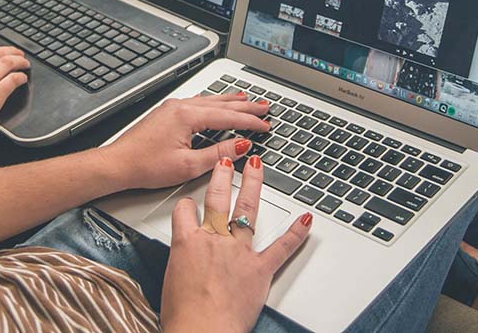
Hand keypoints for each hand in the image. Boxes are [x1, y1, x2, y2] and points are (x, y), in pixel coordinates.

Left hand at [102, 92, 271, 189]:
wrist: (118, 164)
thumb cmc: (146, 165)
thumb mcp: (188, 166)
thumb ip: (218, 155)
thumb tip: (240, 147)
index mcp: (187, 116)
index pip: (228, 116)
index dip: (250, 121)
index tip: (266, 124)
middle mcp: (180, 106)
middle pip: (221, 104)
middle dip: (245, 107)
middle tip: (265, 108)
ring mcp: (172, 108)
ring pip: (209, 101)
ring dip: (230, 102)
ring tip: (247, 100)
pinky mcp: (166, 113)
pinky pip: (197, 103)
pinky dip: (213, 104)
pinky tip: (216, 103)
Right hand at [160, 155, 312, 332]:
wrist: (202, 332)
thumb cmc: (184, 316)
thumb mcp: (171, 281)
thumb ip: (182, 265)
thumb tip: (186, 268)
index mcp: (187, 243)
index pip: (184, 210)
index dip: (186, 205)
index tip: (189, 203)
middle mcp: (213, 241)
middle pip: (217, 199)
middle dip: (221, 176)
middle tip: (225, 162)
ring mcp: (238, 252)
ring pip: (247, 210)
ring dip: (253, 185)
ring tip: (257, 167)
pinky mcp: (259, 269)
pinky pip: (281, 247)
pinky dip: (296, 233)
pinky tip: (306, 220)